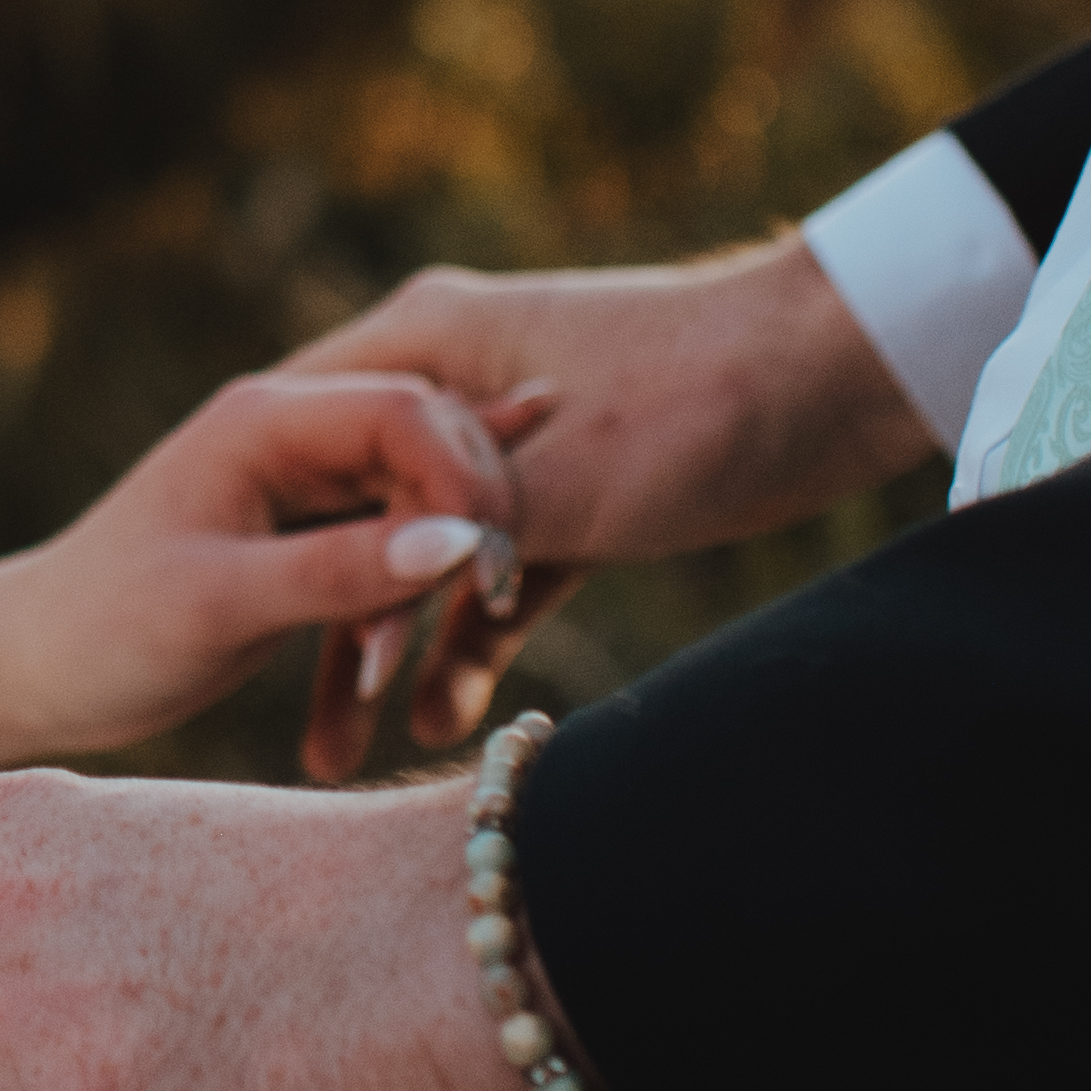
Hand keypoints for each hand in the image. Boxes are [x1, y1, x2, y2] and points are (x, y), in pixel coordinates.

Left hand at [0, 371, 544, 786]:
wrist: (29, 667)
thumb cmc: (104, 633)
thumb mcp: (221, 606)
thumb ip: (338, 573)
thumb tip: (460, 545)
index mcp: (263, 421)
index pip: (407, 412)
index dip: (467, 483)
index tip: (489, 575)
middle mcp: (287, 429)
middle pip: (429, 438)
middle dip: (470, 519)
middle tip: (499, 609)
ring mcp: (296, 475)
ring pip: (417, 486)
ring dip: (450, 556)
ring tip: (488, 623)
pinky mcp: (302, 524)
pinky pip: (392, 524)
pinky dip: (434, 553)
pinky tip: (507, 527)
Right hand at [277, 240, 927, 770]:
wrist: (839, 370)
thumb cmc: (697, 404)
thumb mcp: (566, 484)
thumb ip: (460, 542)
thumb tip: (368, 618)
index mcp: (424, 340)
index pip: (306, 436)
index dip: (278, 535)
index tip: (251, 634)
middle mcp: (455, 378)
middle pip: (355, 507)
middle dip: (337, 619)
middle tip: (308, 725)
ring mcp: (516, 439)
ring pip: (426, 552)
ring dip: (401, 643)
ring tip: (353, 750)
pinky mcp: (574, 485)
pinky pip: (496, 569)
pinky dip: (475, 632)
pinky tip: (444, 717)